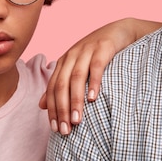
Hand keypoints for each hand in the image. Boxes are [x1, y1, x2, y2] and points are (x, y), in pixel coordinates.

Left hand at [39, 18, 161, 134]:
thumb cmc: (98, 52)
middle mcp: (72, 55)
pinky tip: (93, 99)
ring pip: (76, 78)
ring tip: (76, 120)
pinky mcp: (103, 48)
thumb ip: (60, 84)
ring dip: (75, 100)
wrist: (120, 30)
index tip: (55, 129)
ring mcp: (87, 50)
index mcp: (64, 61)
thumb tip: (41, 106)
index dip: (52, 109)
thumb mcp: (77, 67)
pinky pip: (96, 67)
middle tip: (65, 130)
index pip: (53, 88)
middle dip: (62, 109)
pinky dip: (93, 83)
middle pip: (61, 85)